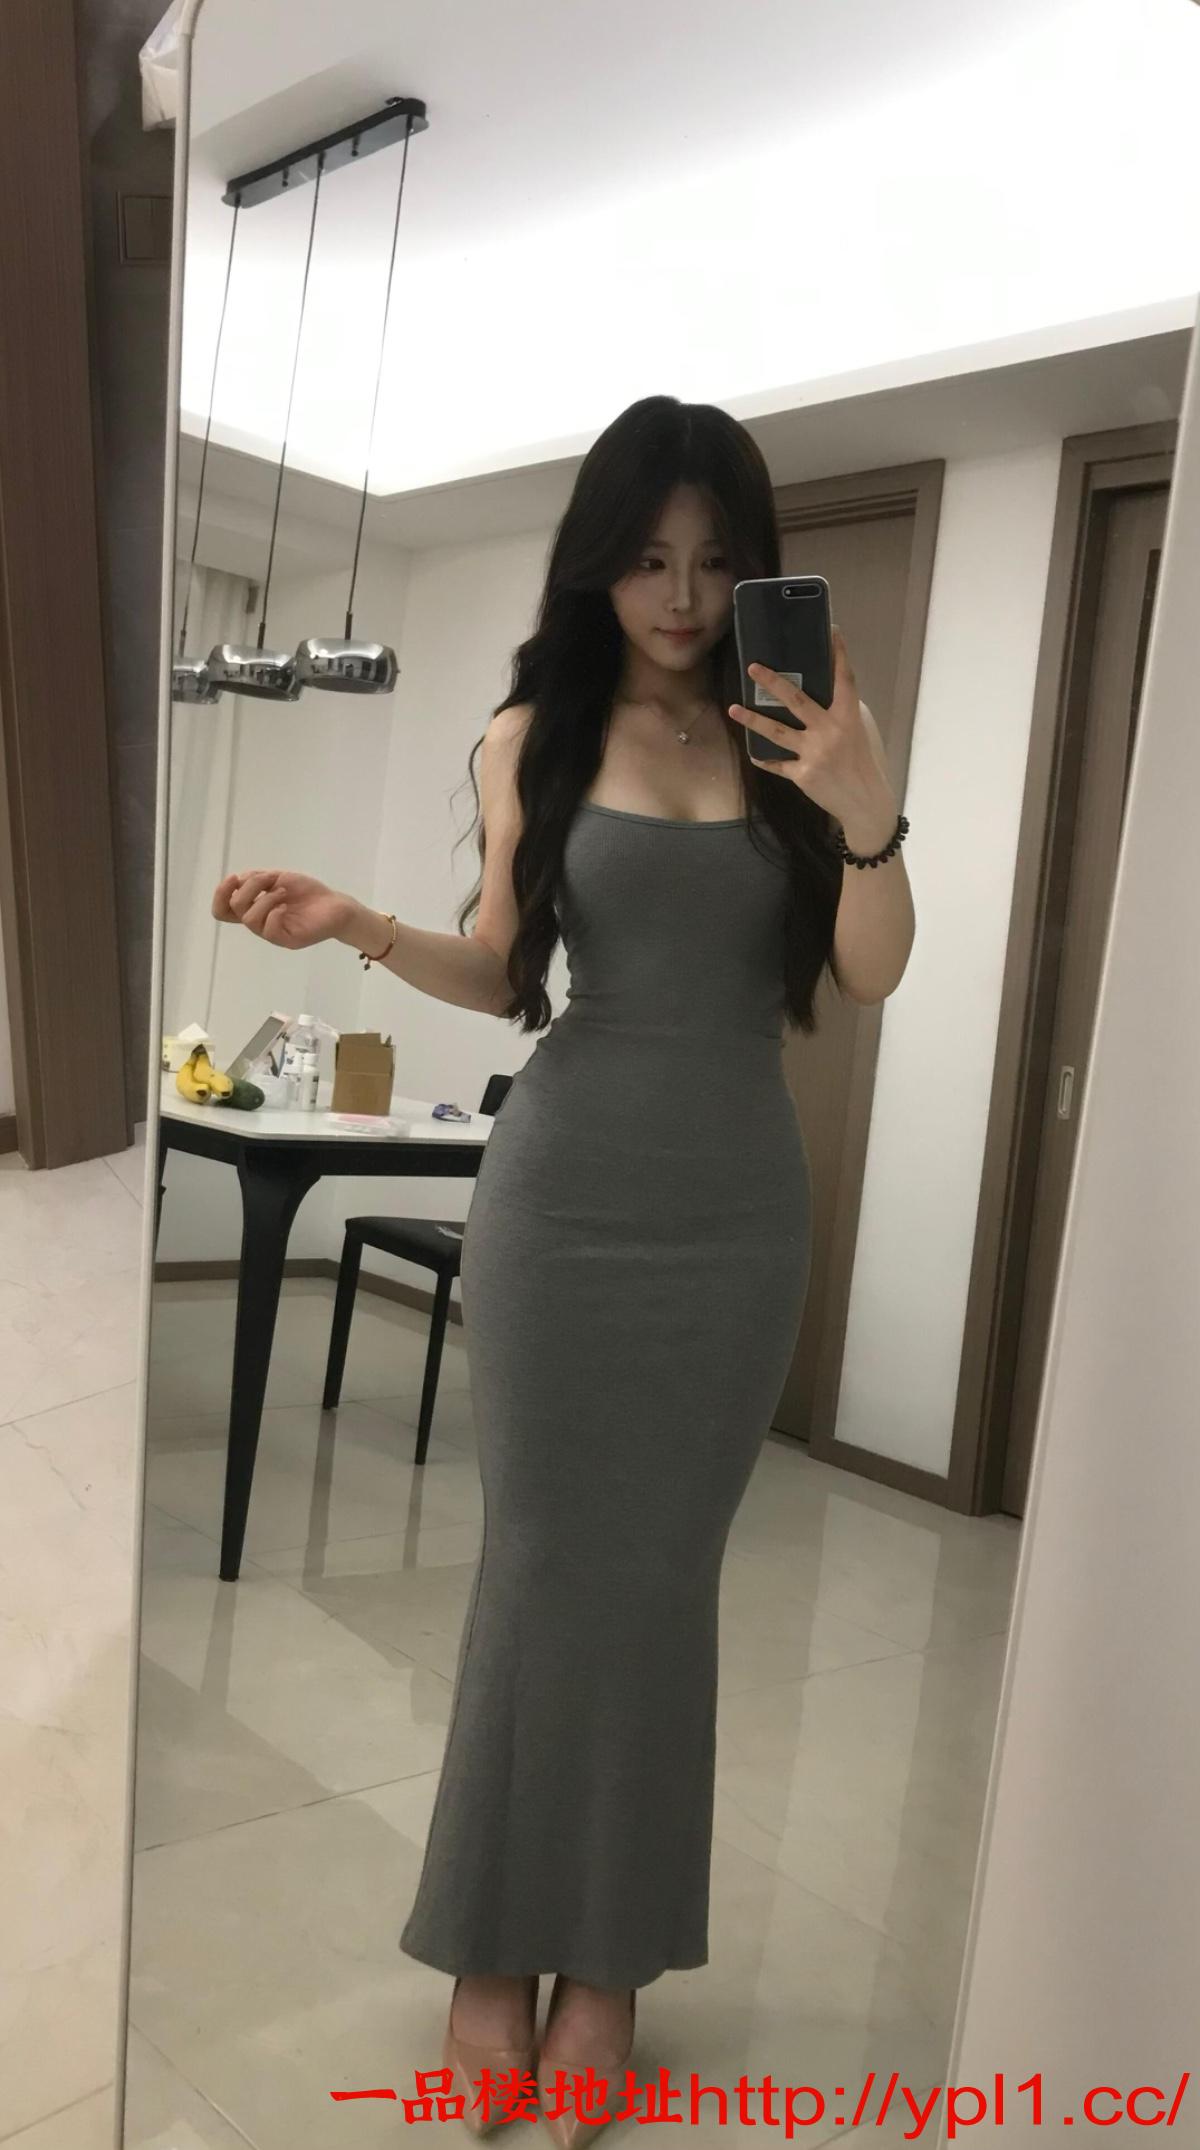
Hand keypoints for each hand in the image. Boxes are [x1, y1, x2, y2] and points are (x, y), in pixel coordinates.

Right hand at [211, 869, 355, 950]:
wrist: (335, 905)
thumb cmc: (307, 892)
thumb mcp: (277, 878)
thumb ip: (255, 879)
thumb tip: (237, 881)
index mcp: (254, 908)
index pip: (223, 910)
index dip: (221, 893)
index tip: (234, 878)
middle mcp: (259, 922)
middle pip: (232, 909)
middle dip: (248, 887)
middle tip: (269, 879)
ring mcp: (272, 933)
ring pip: (249, 918)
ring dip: (264, 898)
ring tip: (283, 891)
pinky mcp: (287, 940)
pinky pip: (269, 930)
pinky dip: (274, 912)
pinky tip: (286, 906)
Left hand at [728, 625, 896, 833]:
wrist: (864, 802)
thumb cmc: (863, 763)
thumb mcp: (860, 732)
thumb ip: (842, 712)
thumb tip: (823, 693)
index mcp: (848, 717)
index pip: (844, 679)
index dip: (839, 655)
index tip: (833, 631)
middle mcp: (829, 731)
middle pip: (796, 700)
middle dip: (772, 682)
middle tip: (753, 668)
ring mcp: (813, 753)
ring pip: (776, 731)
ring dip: (752, 719)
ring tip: (733, 709)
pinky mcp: (802, 774)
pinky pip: (778, 764)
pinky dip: (766, 759)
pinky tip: (754, 753)